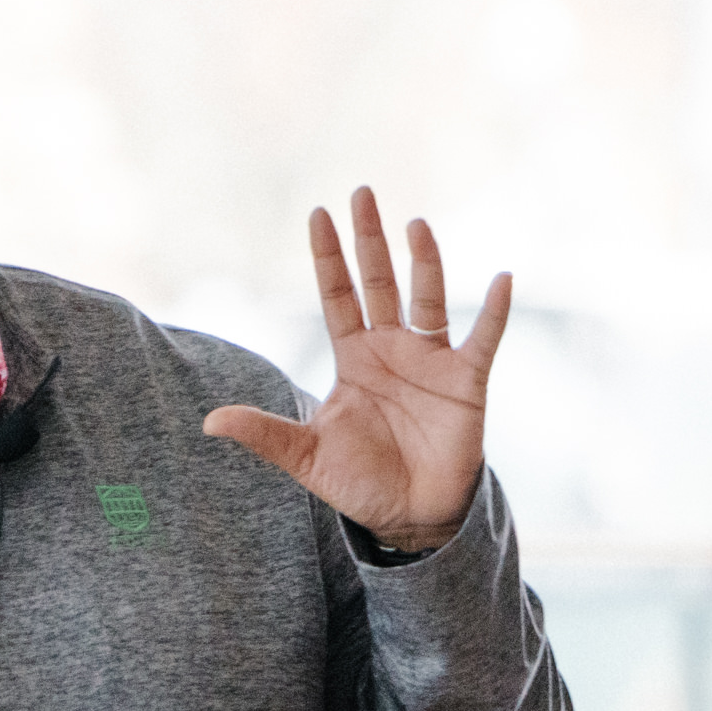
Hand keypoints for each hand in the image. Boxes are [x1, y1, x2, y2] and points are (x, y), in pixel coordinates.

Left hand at [202, 186, 506, 552]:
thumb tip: (209, 421)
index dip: (328, 257)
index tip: (317, 214)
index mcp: (354, 358)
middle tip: (361, 193)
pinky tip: (502, 280)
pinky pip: (483, 339)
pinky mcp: (466, 382)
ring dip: (425, 262)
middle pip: (379, 282)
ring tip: (416, 224)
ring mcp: (431, 361)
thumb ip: (266, 434)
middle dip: (369, 239)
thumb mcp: (306, 457)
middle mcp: (392, 349)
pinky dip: (494, 311)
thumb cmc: (360, 482)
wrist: (412, 517)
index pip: (337, 295)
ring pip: (428, 298)